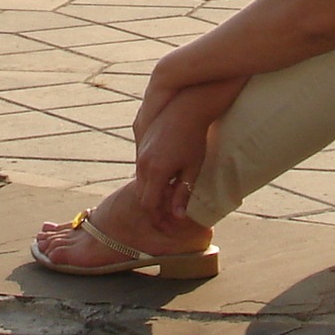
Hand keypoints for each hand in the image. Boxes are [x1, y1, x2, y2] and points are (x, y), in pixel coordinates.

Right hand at [132, 90, 223, 225]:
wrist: (186, 109)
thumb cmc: (194, 139)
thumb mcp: (192, 169)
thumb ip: (183, 193)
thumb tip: (178, 216)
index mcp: (156, 171)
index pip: (149, 205)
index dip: (158, 218)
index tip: (169, 225)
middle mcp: (143, 164)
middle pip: (142, 196)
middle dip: (155, 208)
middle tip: (170, 215)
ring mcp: (140, 154)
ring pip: (141, 183)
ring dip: (153, 193)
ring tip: (171, 197)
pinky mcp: (141, 146)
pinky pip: (142, 171)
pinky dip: (151, 181)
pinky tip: (167, 179)